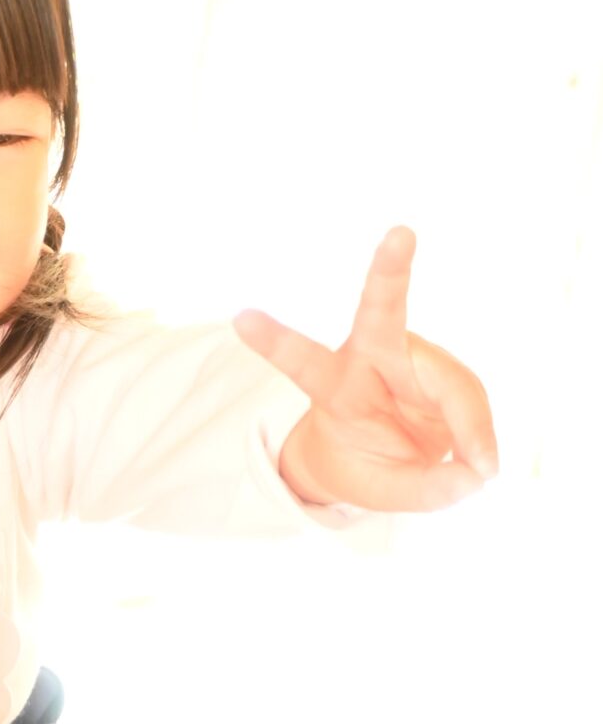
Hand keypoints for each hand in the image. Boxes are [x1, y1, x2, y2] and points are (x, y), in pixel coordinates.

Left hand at [235, 227, 497, 513]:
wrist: (387, 451)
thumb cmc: (366, 462)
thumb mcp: (381, 489)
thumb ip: (424, 490)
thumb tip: (475, 476)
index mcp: (332, 385)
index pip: (301, 361)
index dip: (274, 341)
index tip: (241, 317)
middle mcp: (370, 356)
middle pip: (381, 311)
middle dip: (389, 272)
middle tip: (400, 233)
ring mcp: (413, 356)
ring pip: (455, 386)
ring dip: (471, 434)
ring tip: (477, 473)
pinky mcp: (447, 369)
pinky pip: (474, 402)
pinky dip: (481, 438)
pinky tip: (479, 464)